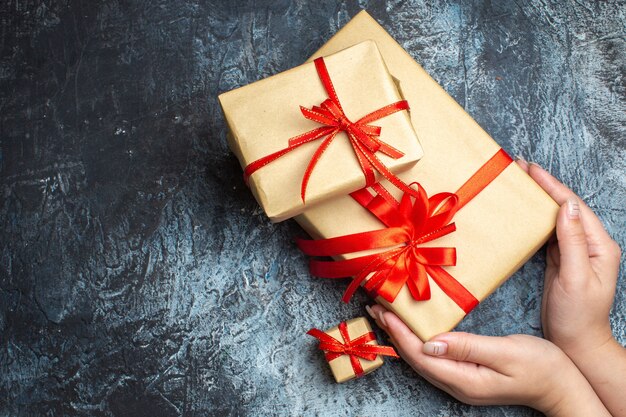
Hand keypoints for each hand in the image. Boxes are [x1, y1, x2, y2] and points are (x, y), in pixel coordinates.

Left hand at [367, 305, 609, 416]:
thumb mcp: (506, 352)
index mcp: (464, 379)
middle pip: (415, 358)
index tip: (383, 311)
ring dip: (402, 337)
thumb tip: (431, 343)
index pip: (421, 354)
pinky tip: (412, 330)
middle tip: (375, 307)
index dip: (400, 332)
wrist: (563, 387)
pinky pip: (433, 359)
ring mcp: (461, 382)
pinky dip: (417, 341)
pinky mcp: (466, 376)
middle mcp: (457, 384)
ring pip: (422, 359)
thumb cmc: (541, 367)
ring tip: (385, 315)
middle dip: (393, 332)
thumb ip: (467, 347)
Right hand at [517, 159, 625, 415]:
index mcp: (599, 245)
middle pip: (565, 206)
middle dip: (544, 185)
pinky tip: (524, 210)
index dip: (552, 186)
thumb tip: (566, 206)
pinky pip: (548, 231)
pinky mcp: (561, 259)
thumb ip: (572, 241)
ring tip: (520, 182)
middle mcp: (589, 243)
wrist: (576, 341)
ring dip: (539, 198)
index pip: (573, 206)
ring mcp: (575, 250)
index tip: (531, 169)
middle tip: (520, 167)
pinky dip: (535, 217)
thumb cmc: (578, 315)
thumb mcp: (576, 278)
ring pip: (556, 216)